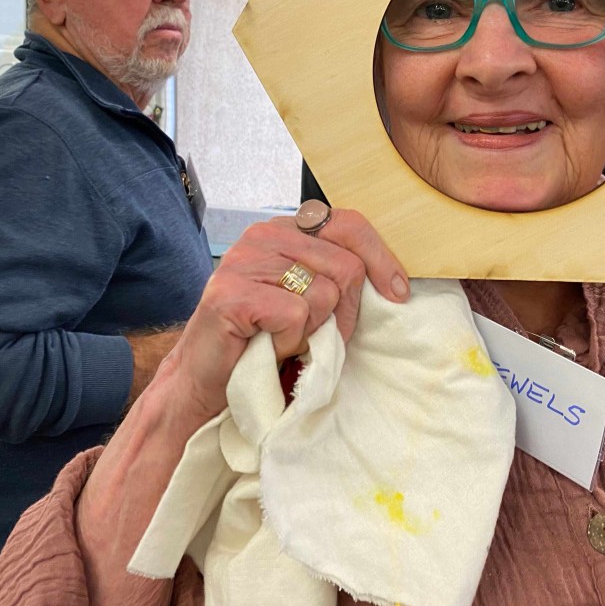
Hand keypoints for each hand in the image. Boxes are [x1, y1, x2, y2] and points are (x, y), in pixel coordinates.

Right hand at [162, 206, 408, 420]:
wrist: (206, 381)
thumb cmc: (264, 342)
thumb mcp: (310, 302)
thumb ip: (338, 279)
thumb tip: (394, 283)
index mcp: (286, 230)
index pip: (349, 224)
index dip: (381, 259)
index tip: (398, 293)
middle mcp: (264, 235)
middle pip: (345, 266)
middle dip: (342, 312)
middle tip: (315, 336)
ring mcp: (244, 260)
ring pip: (324, 294)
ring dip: (310, 331)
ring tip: (282, 339)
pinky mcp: (231, 293)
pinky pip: (295, 315)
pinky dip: (289, 342)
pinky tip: (266, 346)